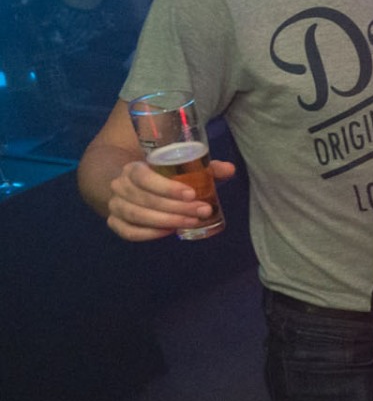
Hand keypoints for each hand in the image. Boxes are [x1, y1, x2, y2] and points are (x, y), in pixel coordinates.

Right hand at [105, 157, 236, 240]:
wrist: (129, 184)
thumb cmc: (160, 175)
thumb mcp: (179, 167)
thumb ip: (204, 168)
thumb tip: (230, 169)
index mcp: (133, 168)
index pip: (143, 176)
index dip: (167, 187)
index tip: (191, 194)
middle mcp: (119, 186)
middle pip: (144, 199)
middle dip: (176, 208)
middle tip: (202, 210)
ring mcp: (115, 206)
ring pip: (137, 216)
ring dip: (167, 221)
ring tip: (192, 221)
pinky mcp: (115, 223)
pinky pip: (129, 232)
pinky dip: (150, 233)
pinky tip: (171, 231)